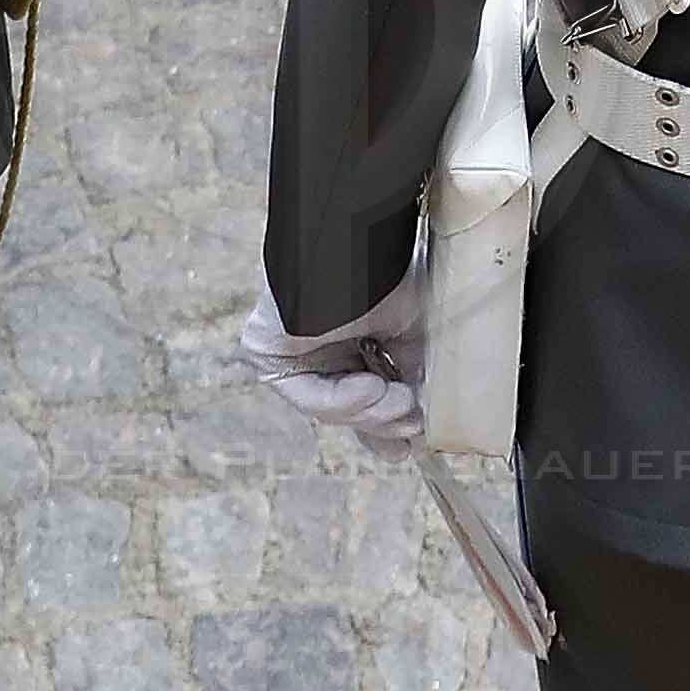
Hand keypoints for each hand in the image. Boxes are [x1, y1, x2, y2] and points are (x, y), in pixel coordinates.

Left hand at [239, 271, 427, 457]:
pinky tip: (370, 387)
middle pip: (347, 409)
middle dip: (383, 425)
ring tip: (402, 402)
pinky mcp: (266, 352)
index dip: (387, 427)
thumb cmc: (390, 275)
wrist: (357, 243)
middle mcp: (317, 347)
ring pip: (331, 408)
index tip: (412, 448)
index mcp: (351, 339)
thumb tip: (422, 429)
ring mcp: (290, 351)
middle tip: (413, 427)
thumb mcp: (416, 335)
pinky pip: (307, 396)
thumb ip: (415, 378)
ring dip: (372, 413)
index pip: (364, 395)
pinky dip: (343, 400)